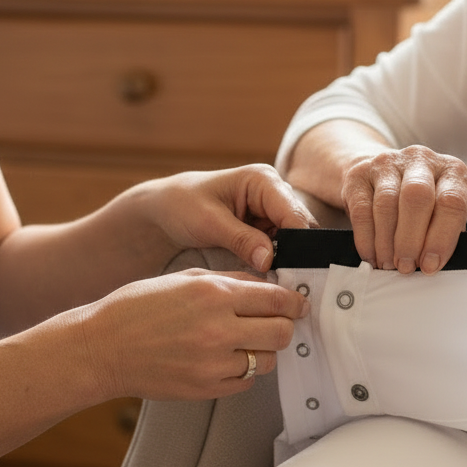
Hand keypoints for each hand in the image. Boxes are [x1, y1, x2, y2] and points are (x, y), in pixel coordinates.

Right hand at [82, 268, 309, 401]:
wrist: (102, 348)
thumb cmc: (138, 307)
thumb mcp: (184, 278)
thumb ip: (229, 281)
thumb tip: (266, 284)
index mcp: (213, 294)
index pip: (277, 300)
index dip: (294, 302)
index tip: (297, 304)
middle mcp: (218, 329)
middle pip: (281, 332)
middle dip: (283, 326)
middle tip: (275, 323)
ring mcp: (213, 363)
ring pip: (267, 360)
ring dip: (262, 350)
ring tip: (242, 341)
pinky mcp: (206, 388)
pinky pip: (245, 382)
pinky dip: (242, 370)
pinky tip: (223, 358)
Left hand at [145, 165, 316, 271]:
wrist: (166, 210)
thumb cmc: (182, 206)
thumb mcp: (208, 222)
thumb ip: (241, 239)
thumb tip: (270, 260)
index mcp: (263, 180)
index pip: (292, 214)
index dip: (298, 244)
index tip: (295, 274)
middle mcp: (275, 192)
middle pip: (300, 228)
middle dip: (297, 255)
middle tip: (293, 285)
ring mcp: (272, 211)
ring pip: (296, 241)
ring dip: (290, 262)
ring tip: (285, 286)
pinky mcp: (268, 228)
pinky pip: (283, 248)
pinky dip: (281, 264)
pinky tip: (277, 280)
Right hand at [341, 145, 466, 272]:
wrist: (378, 175)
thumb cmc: (416, 201)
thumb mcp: (439, 211)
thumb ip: (441, 233)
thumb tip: (432, 264)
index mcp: (451, 170)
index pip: (452, 202)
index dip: (441, 238)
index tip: (430, 265)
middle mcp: (421, 160)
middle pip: (417, 198)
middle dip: (411, 240)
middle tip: (406, 266)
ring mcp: (388, 163)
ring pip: (387, 205)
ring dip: (387, 243)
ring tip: (389, 264)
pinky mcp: (359, 174)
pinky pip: (362, 210)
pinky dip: (366, 239)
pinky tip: (372, 254)